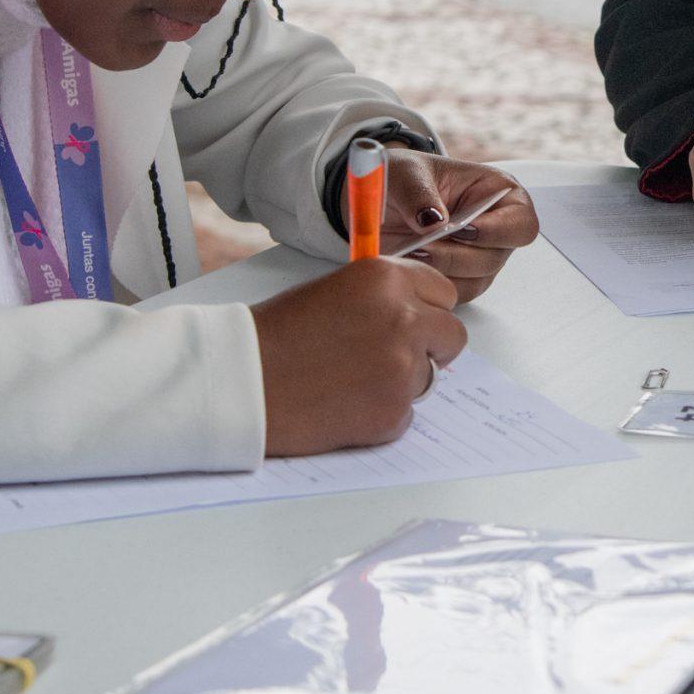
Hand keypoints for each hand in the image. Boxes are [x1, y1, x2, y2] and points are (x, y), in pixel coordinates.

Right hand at [251, 255, 466, 454]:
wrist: (241, 381)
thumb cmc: (275, 335)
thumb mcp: (335, 291)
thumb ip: (383, 298)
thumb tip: (419, 314)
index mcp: (387, 279)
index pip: (443, 292)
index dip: (427, 310)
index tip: (413, 321)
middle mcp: (404, 317)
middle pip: (452, 335)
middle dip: (429, 347)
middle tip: (391, 357)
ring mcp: (403, 367)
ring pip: (429, 377)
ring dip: (401, 381)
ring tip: (350, 381)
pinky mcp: (393, 412)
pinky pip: (406, 415)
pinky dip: (381, 414)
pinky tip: (342, 405)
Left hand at [380, 152, 538, 303]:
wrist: (379, 202)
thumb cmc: (403, 179)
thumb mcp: (405, 173)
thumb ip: (419, 192)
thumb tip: (434, 220)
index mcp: (497, 193)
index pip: (522, 223)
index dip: (498, 231)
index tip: (462, 229)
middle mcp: (494, 229)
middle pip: (496, 258)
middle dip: (457, 254)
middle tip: (423, 245)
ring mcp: (478, 257)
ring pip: (476, 281)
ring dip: (442, 271)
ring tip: (411, 252)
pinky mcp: (459, 279)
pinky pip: (454, 294)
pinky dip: (432, 285)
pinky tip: (411, 265)